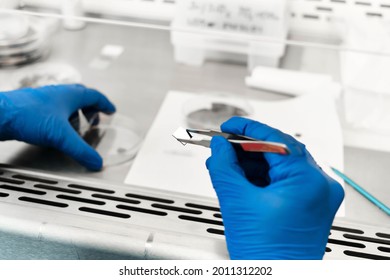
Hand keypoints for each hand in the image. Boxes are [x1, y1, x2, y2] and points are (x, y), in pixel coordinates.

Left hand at [0, 84, 115, 169]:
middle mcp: (57, 94)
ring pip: (65, 103)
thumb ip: (80, 150)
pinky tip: (56, 131)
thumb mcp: (60, 136)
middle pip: (80, 97)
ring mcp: (43, 100)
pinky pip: (53, 111)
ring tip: (76, 128)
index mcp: (69, 95)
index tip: (111, 110)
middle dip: (90, 109)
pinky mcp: (32, 108)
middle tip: (94, 120)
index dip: (105, 104)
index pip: (94, 96)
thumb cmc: (27, 116)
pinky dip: (61, 119)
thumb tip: (95, 161)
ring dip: (75, 113)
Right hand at [206, 117, 343, 259]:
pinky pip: (282, 182)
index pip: (275, 140)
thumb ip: (224, 167)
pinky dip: (260, 179)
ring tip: (224, 165)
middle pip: (278, 152)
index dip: (246, 129)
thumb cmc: (266, 255)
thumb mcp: (237, 202)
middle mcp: (319, 186)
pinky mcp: (309, 205)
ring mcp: (316, 196)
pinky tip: (238, 179)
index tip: (229, 126)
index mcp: (308, 181)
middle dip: (245, 150)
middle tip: (222, 147)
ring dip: (250, 165)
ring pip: (279, 167)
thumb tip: (219, 146)